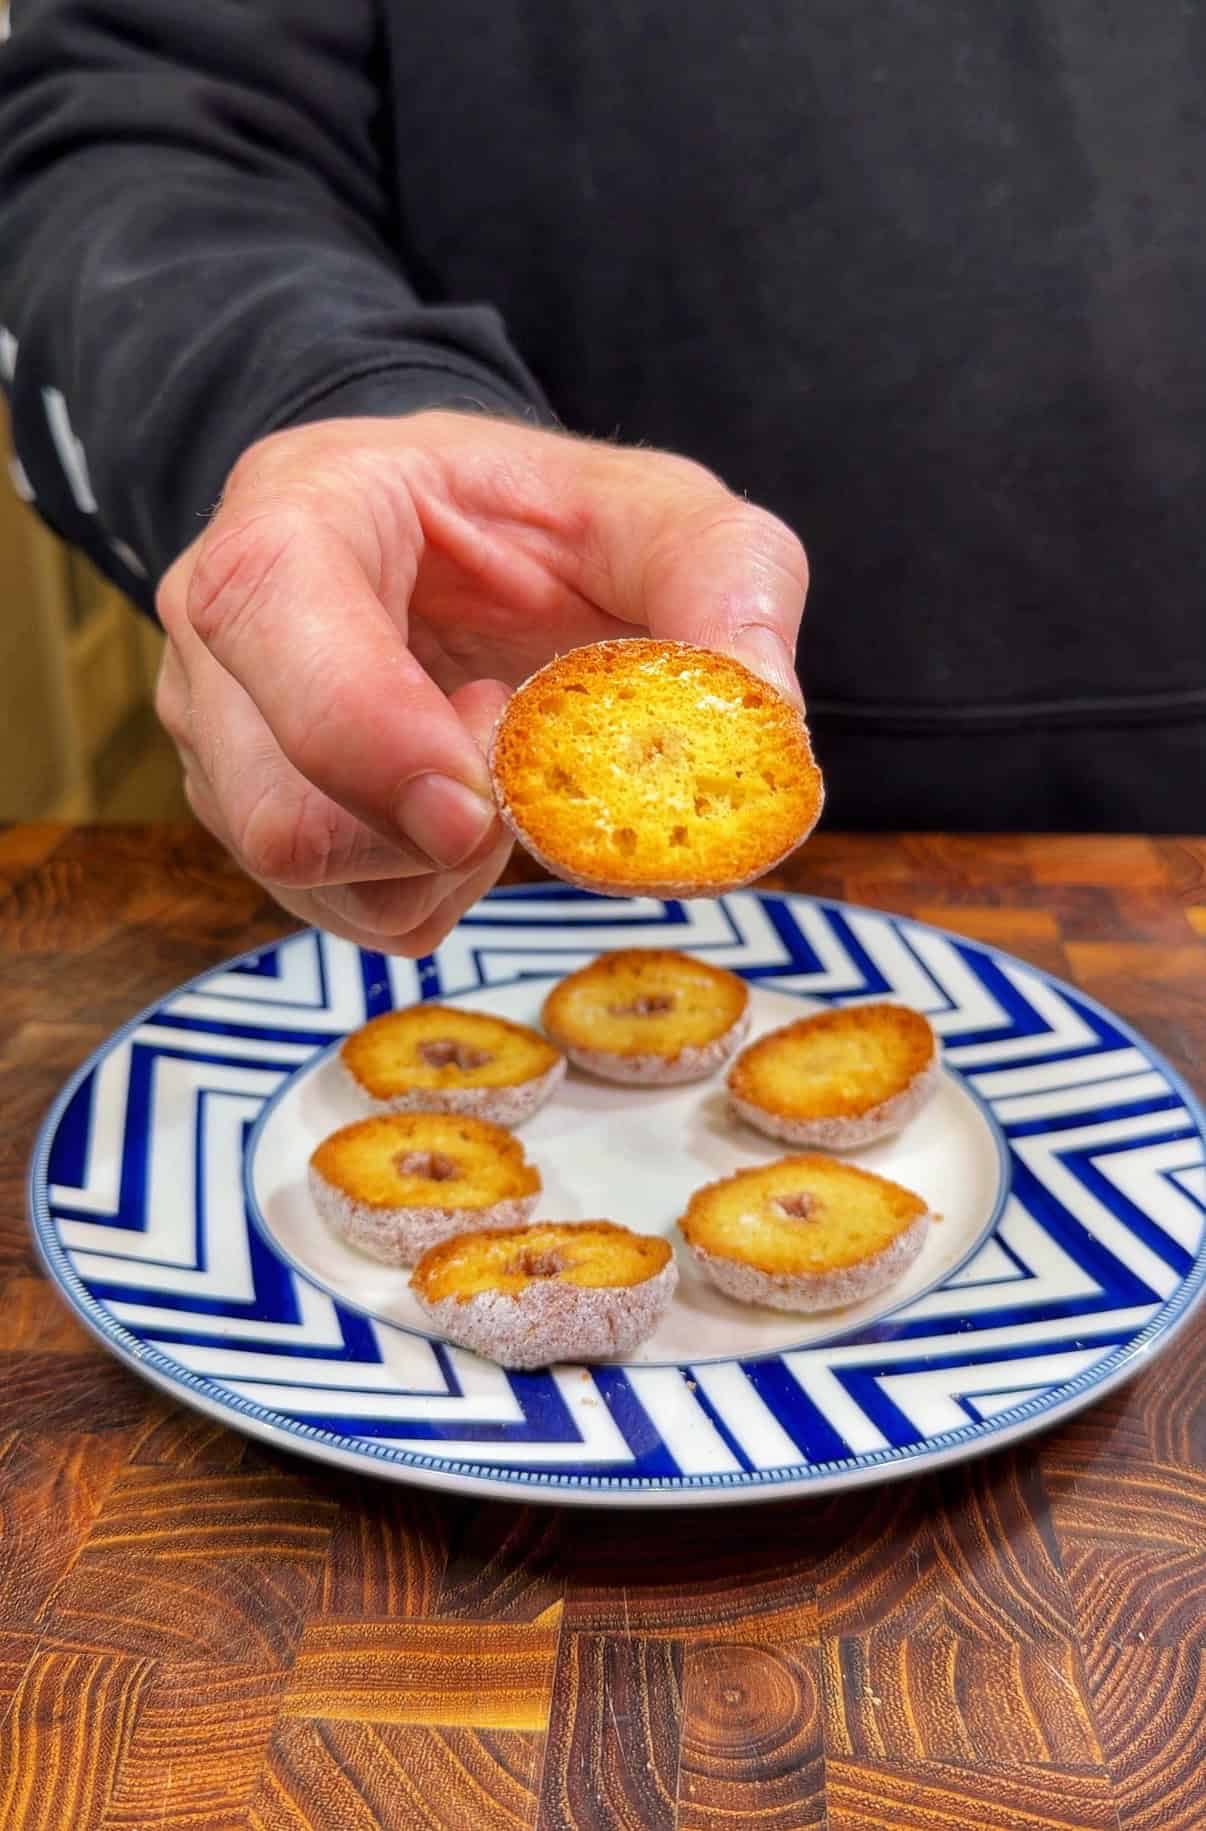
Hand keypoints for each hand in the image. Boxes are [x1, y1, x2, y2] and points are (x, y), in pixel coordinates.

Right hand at [156, 411, 808, 953]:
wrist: (467, 555)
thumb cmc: (544, 524)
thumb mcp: (658, 510)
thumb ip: (724, 574)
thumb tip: (763, 711)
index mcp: (298, 508)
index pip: (269, 612)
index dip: (367, 730)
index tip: (480, 803)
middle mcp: (224, 633)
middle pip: (275, 803)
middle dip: (429, 837)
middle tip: (517, 771)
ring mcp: (224, 741)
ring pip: (307, 879)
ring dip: (440, 867)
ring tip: (497, 770)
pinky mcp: (259, 822)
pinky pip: (346, 916)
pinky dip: (433, 894)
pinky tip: (468, 815)